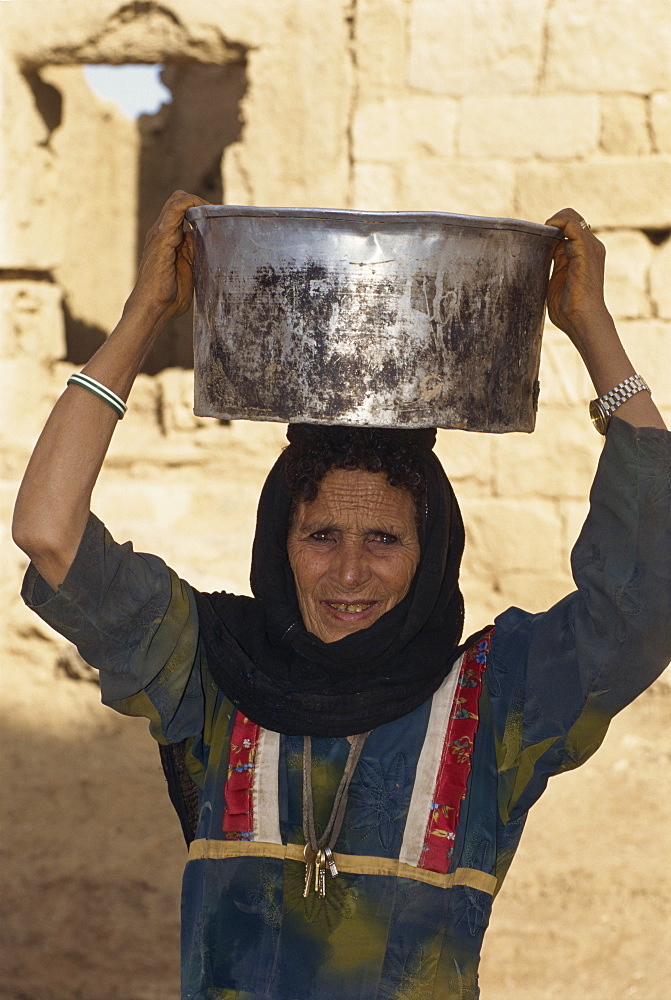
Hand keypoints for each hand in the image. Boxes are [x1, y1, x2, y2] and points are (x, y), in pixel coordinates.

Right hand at [124, 190, 208, 325]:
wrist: (155, 309)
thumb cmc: (171, 295)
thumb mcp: (191, 269)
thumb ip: (197, 253)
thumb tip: (214, 242)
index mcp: (168, 238)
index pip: (181, 209)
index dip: (200, 208)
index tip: (218, 219)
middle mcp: (162, 232)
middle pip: (179, 201)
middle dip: (201, 203)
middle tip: (218, 217)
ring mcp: (160, 234)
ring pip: (177, 200)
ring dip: (199, 203)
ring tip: (215, 215)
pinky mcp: (162, 239)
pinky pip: (175, 210)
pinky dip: (191, 205)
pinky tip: (206, 213)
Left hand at [544, 207, 608, 354]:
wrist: (582, 320)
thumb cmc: (569, 307)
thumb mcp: (558, 278)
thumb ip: (555, 262)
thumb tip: (541, 252)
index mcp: (585, 252)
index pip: (570, 227)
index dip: (552, 228)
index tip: (537, 240)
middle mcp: (591, 246)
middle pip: (571, 218)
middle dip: (552, 223)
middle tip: (536, 238)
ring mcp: (590, 247)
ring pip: (571, 217)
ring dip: (553, 222)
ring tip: (540, 235)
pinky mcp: (586, 251)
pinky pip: (572, 225)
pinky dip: (558, 223)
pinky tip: (547, 231)